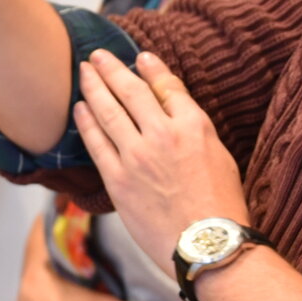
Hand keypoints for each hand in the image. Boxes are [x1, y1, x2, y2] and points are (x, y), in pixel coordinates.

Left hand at [73, 50, 247, 270]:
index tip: (140, 57)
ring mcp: (137, 155)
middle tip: (97, 55)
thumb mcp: (219, 156)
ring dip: (93, 87)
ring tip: (83, 72)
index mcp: (194, 125)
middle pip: (130, 91)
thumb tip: (176, 114)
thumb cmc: (221, 207)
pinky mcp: (118, 179)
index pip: (167, 86)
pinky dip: (85, 122)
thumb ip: (195, 130)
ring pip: (108, 111)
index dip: (151, 68)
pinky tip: (79, 108)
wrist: (207, 245)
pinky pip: (96, 142)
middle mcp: (163, 134)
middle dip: (111, 68)